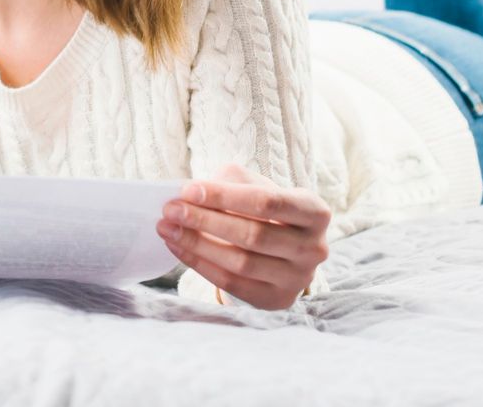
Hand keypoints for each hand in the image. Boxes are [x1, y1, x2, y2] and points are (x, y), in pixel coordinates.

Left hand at [155, 162, 330, 309]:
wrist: (283, 244)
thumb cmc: (264, 207)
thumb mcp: (255, 184)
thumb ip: (230, 183)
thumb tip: (191, 194)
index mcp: (315, 212)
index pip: (268, 202)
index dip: (225, 196)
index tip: (188, 190)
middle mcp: (314, 248)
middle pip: (254, 235)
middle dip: (206, 220)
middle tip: (171, 209)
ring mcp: (298, 279)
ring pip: (241, 263)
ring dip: (197, 244)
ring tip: (168, 228)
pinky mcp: (277, 299)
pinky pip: (232, 284)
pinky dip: (201, 265)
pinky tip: (178, 248)